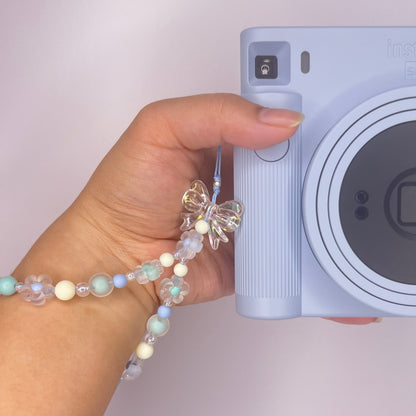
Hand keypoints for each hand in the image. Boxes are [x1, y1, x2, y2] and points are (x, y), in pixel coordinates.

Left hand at [59, 93, 376, 323]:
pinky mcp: (255, 249)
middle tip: (330, 155)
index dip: (291, 116)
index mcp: (222, 142)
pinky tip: (314, 225)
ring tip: (324, 191)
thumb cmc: (129, 190)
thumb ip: (218, 114)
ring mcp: (249, 213)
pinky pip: (287, 239)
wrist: (119, 257)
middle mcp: (240, 175)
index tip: (317, 112)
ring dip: (306, 196)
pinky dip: (300, 233)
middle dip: (307, 158)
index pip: (268, 120)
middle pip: (288, 161)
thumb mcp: (161, 128)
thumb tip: (285, 122)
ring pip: (294, 200)